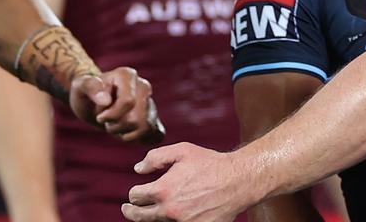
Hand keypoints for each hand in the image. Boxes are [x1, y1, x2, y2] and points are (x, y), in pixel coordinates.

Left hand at [69, 67, 164, 142]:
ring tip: (115, 126)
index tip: (99, 116)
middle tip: (107, 122)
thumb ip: (90, 88)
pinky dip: (139, 139)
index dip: (111, 115)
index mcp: (127, 75)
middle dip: (117, 126)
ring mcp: (150, 102)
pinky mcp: (153, 118)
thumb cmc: (85, 94)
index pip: (128, 102)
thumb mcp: (80, 88)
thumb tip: (106, 100)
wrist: (92, 105)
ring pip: (145, 128)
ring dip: (125, 134)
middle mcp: (143, 86)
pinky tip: (126, 134)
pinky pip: (155, 135)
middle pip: (137, 118)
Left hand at [122, 143, 252, 221]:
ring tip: (150, 212)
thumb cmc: (209, 163)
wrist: (237, 181)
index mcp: (163, 190)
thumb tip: (138, 169)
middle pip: (140, 217)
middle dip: (131, 211)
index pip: (135, 196)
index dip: (133, 193)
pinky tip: (173, 215)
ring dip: (153, 217)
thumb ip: (155, 158)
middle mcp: (170, 210)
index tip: (136, 192)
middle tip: (128, 208)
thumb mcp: (181, 151)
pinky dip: (172, 221)